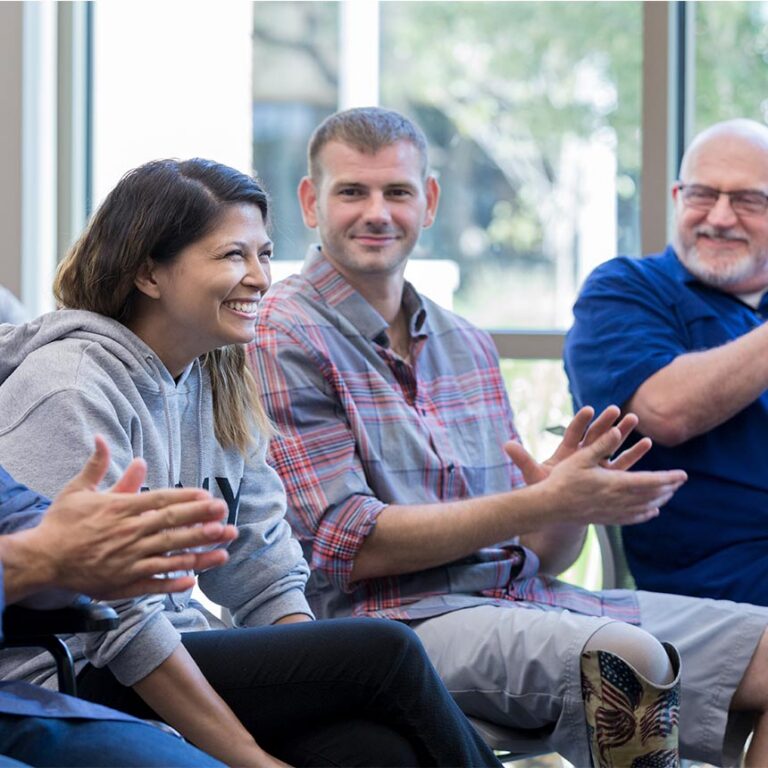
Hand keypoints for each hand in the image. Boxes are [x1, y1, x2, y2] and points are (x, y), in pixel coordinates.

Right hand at [13, 436, 237, 598]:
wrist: (41, 559)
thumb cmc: (61, 523)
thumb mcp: (78, 490)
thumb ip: (97, 466)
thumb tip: (102, 440)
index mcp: (121, 510)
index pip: (161, 502)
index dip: (187, 499)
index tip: (208, 496)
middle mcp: (129, 534)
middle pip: (172, 526)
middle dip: (202, 521)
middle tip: (225, 516)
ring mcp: (128, 561)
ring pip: (169, 556)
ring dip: (198, 553)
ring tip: (223, 550)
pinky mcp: (122, 583)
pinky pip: (152, 584)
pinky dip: (172, 582)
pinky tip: (193, 581)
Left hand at [504, 405, 651, 485]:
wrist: (559, 507)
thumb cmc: (547, 488)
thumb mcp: (535, 475)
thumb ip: (523, 460)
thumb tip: (506, 444)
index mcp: (565, 451)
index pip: (573, 433)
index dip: (580, 422)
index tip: (589, 409)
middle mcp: (582, 454)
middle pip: (595, 435)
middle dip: (606, 423)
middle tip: (616, 409)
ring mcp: (597, 463)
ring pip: (612, 445)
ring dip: (623, 433)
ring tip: (634, 419)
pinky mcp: (608, 474)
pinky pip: (623, 462)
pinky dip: (633, 453)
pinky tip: (646, 443)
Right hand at [513, 410, 686, 526]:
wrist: (551, 506)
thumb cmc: (563, 479)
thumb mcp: (580, 457)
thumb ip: (600, 445)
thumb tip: (617, 430)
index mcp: (614, 483)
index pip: (650, 481)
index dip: (668, 478)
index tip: (683, 475)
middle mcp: (618, 500)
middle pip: (650, 495)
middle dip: (667, 488)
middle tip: (680, 481)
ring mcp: (613, 511)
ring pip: (644, 507)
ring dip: (659, 499)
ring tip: (670, 494)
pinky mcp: (606, 518)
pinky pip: (632, 518)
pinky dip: (645, 514)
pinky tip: (652, 511)